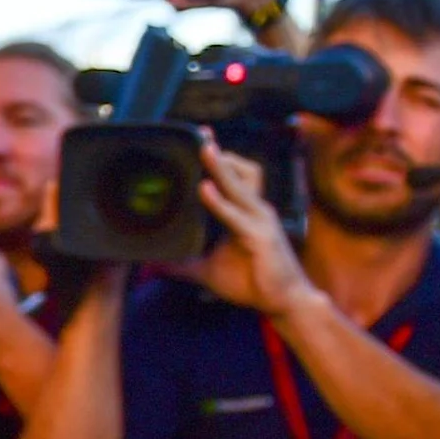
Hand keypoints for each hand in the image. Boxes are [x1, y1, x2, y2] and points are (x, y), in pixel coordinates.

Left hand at [188, 141, 318, 322]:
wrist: (283, 303)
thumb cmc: (251, 283)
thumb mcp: (208, 271)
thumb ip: (184, 266)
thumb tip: (156, 265)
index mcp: (245, 213)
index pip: (234, 177)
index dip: (221, 158)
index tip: (203, 139)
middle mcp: (255, 211)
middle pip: (242, 171)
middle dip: (220, 153)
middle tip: (202, 135)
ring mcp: (260, 221)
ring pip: (240, 185)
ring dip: (221, 167)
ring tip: (205, 150)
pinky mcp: (260, 236)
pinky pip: (236, 214)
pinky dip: (219, 201)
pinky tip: (204, 189)